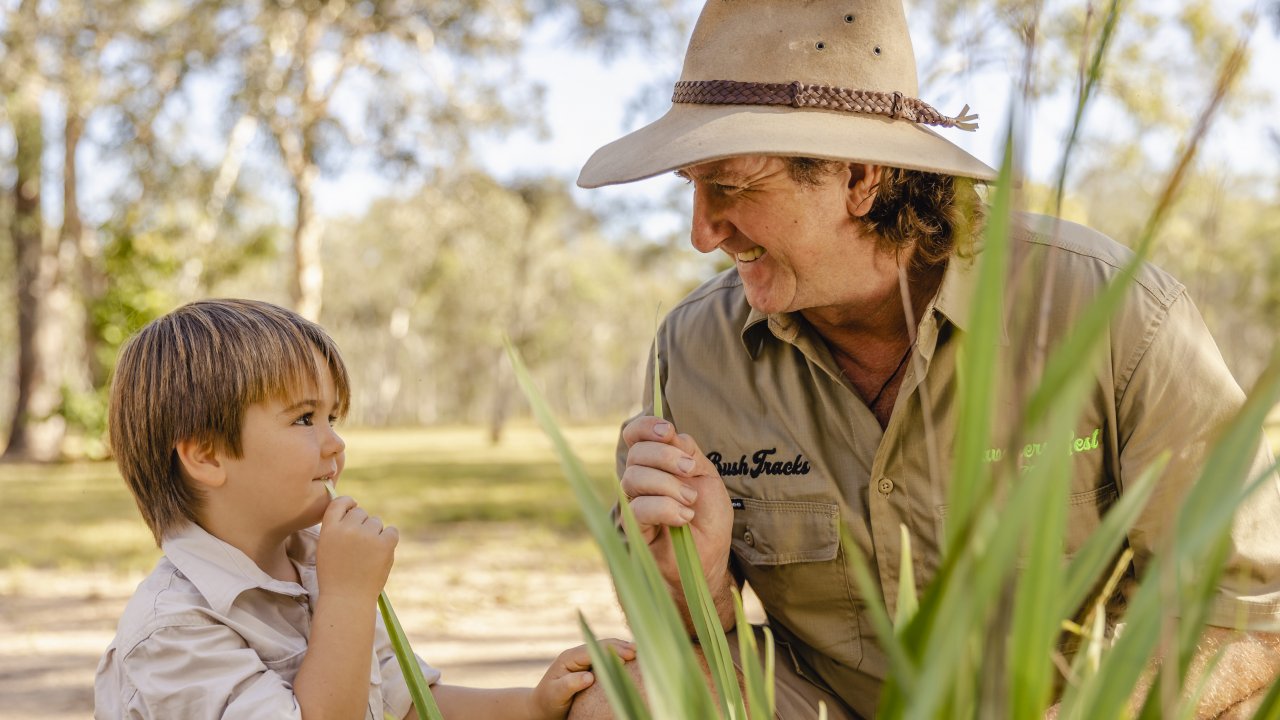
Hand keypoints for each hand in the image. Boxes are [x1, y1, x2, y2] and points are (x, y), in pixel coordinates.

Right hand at [316, 495, 397, 603]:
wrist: (347, 599)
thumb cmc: (335, 576)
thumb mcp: (326, 548)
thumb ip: (338, 528)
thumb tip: (354, 509)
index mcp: (330, 529)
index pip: (340, 502)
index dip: (348, 503)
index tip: (352, 508)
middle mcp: (348, 528)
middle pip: (361, 513)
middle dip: (361, 525)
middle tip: (358, 546)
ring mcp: (367, 535)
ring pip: (376, 522)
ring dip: (374, 534)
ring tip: (367, 555)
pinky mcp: (385, 543)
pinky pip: (392, 531)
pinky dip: (388, 539)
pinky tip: (380, 553)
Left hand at [531, 639, 635, 719]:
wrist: (542, 708)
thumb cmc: (548, 702)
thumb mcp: (555, 694)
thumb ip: (570, 684)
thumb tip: (589, 676)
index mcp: (569, 658)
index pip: (594, 649)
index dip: (613, 651)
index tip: (629, 656)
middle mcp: (578, 655)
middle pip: (603, 645)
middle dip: (621, 646)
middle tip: (641, 652)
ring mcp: (584, 660)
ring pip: (606, 649)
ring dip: (622, 649)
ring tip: (641, 653)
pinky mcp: (589, 667)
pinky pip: (606, 658)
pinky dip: (619, 657)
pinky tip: (632, 660)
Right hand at [620, 417, 732, 587]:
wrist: (710, 556)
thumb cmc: (708, 518)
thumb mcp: (707, 476)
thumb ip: (689, 452)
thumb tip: (671, 433)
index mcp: (656, 463)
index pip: (635, 434)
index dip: (646, 427)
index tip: (667, 430)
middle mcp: (640, 480)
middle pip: (636, 452)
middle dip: (666, 456)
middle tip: (690, 470)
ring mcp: (634, 503)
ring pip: (635, 477)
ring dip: (669, 485)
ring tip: (690, 501)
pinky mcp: (634, 528)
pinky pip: (638, 508)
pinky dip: (666, 508)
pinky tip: (684, 518)